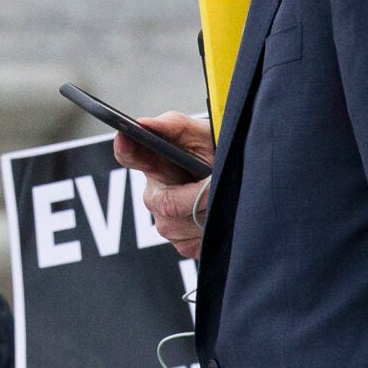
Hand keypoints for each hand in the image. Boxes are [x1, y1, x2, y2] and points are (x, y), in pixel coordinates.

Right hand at [112, 112, 214, 258]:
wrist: (242, 185)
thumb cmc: (218, 157)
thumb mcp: (204, 135)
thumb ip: (174, 124)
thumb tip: (146, 123)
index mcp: (155, 163)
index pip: (129, 155)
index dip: (125, 148)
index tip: (124, 137)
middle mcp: (155, 195)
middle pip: (165, 203)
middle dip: (196, 195)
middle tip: (215, 183)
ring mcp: (166, 223)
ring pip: (182, 225)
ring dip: (209, 211)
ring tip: (222, 198)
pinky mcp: (183, 244)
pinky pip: (195, 242)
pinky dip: (213, 229)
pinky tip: (219, 216)